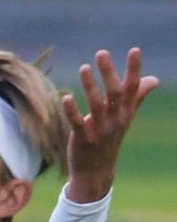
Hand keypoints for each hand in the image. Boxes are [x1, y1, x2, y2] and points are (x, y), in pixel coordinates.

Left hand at [63, 48, 158, 202]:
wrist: (97, 171)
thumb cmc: (110, 139)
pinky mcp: (83, 140)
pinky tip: (66, 97)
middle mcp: (116, 120)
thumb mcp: (125, 118)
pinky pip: (78, 124)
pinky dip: (72, 111)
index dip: (134, 69)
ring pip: (97, 106)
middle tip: (101, 53)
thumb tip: (154, 80)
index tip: (134, 50)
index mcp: (126, 113)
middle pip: (115, 93)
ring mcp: (100, 131)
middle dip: (109, 73)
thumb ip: (136, 97)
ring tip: (83, 68)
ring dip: (90, 87)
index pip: (133, 88)